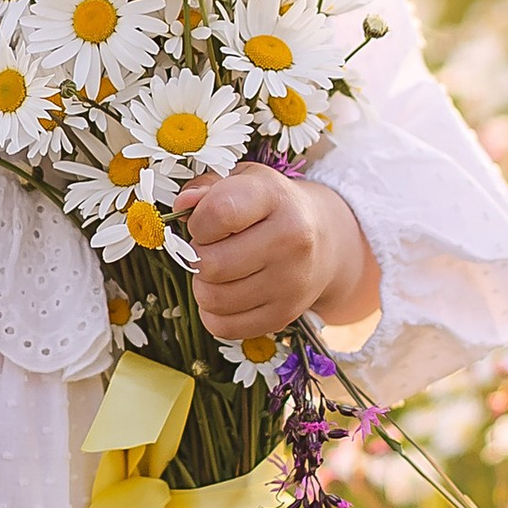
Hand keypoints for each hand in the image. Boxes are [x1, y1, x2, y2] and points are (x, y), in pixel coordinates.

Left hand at [173, 167, 379, 341]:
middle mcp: (291, 240)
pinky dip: (214, 313)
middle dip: (198, 256)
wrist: (324, 241)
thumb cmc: (272, 207)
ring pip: (213, 298)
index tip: (203, 223)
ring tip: (220, 270)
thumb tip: (183, 205)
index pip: (219, 213)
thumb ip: (207, 186)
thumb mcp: (245, 181)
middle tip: (211, 248)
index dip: (198, 221)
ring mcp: (290, 283)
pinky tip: (227, 293)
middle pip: (210, 263)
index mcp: (276, 198)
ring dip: (203, 286)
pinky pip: (223, 326)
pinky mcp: (284, 315)